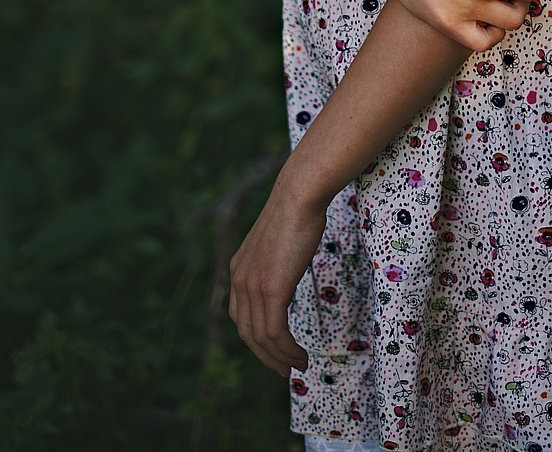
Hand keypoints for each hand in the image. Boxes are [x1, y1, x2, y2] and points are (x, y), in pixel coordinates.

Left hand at [229, 168, 325, 376]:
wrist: (299, 194)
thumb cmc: (297, 210)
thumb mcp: (277, 240)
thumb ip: (274, 259)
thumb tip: (286, 265)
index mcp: (238, 269)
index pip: (240, 317)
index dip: (256, 339)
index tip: (274, 350)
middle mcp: (239, 281)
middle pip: (248, 334)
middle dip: (267, 357)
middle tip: (286, 369)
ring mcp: (253, 286)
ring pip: (262, 338)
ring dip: (280, 359)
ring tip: (299, 366)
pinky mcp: (271, 289)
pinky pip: (275, 332)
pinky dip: (287, 351)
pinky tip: (300, 356)